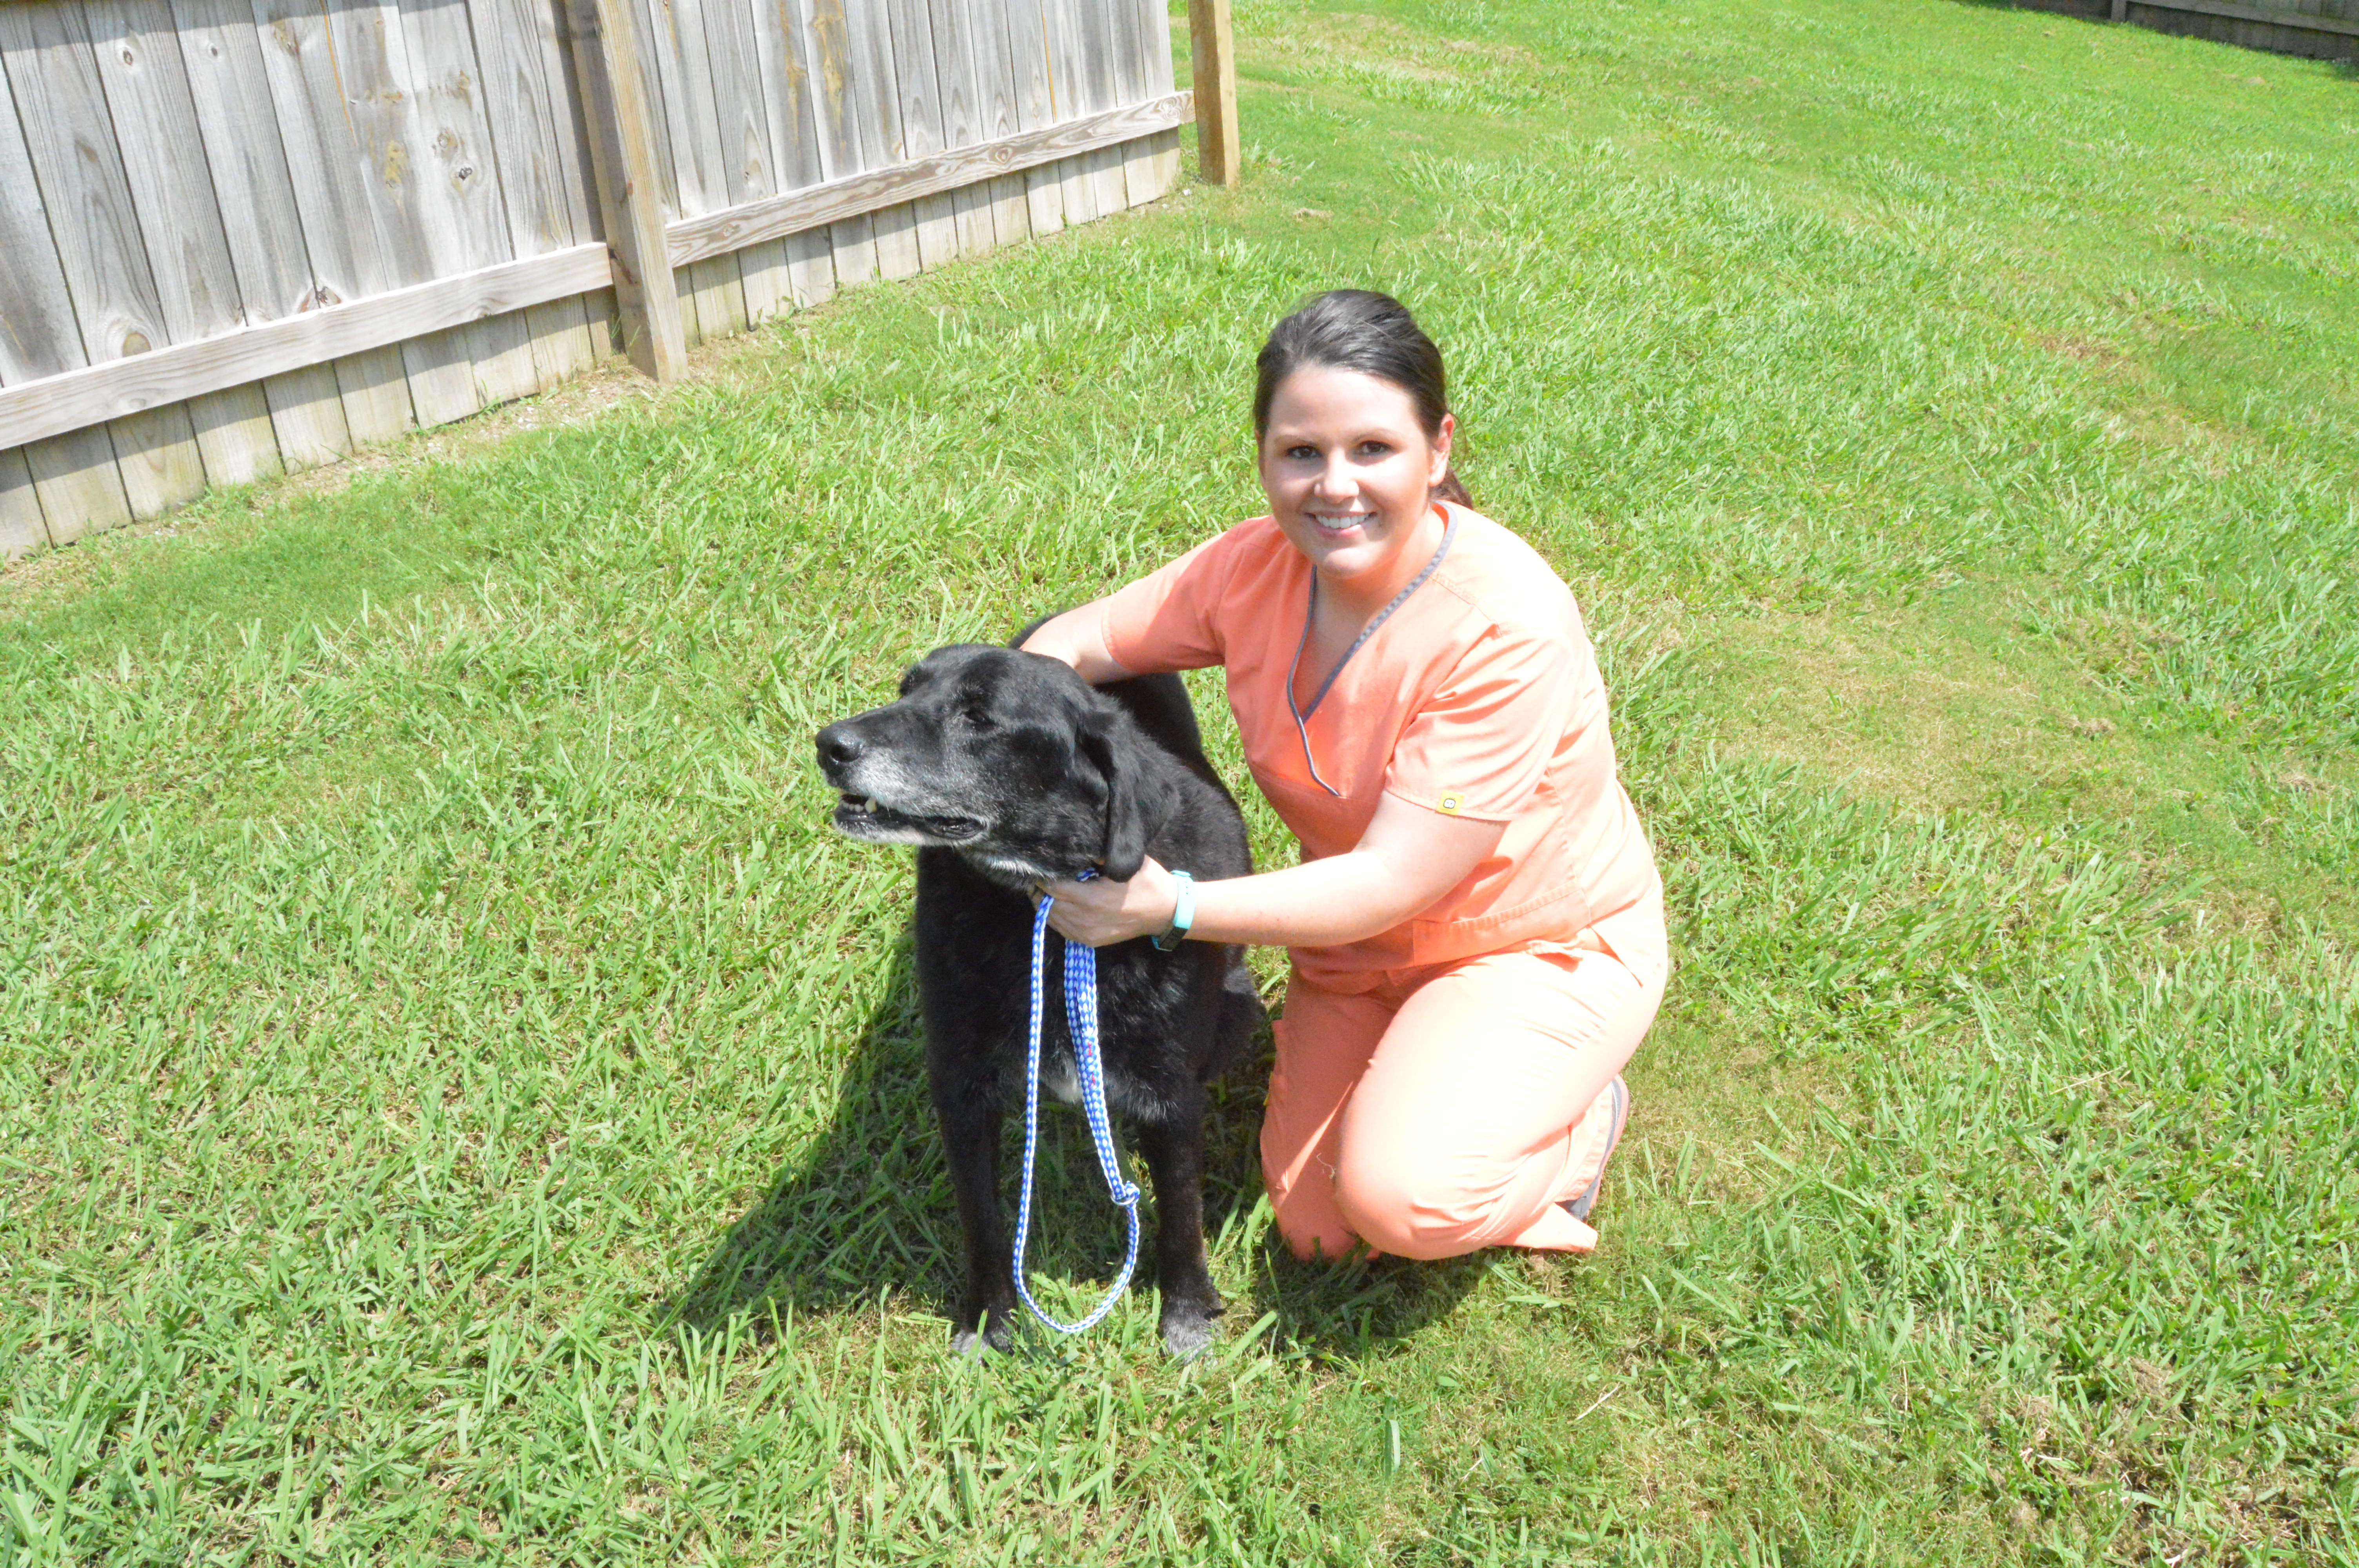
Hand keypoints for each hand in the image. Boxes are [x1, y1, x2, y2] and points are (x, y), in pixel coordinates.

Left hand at [1039, 857, 1179, 947]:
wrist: (1165, 911)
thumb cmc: (1147, 882)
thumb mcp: (1123, 862)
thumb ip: (1095, 856)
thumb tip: (1071, 847)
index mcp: (1091, 898)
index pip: (1052, 887)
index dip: (1043, 875)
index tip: (1040, 864)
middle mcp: (1084, 919)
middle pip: (1047, 903)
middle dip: (1040, 889)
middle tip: (1038, 874)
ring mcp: (1085, 933)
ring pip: (1051, 918)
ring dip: (1045, 902)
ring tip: (1043, 887)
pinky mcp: (1089, 942)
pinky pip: (1061, 929)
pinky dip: (1055, 916)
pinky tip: (1057, 903)